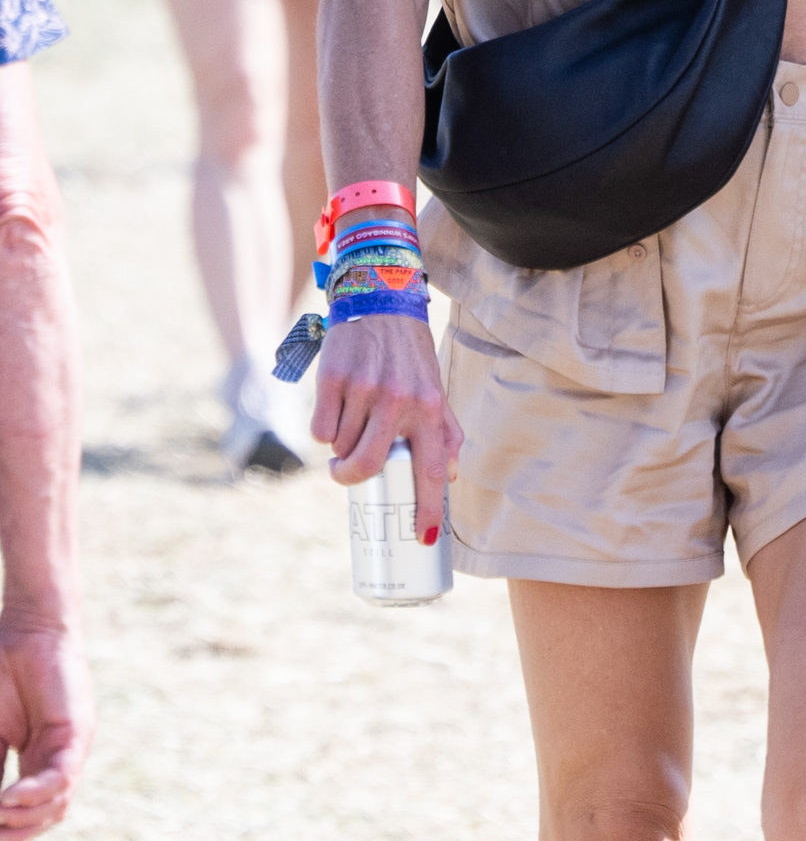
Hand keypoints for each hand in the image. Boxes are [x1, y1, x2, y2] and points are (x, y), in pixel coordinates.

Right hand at [0, 615, 93, 840]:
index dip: (4, 835)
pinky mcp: (77, 733)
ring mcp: (69, 749)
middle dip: (13, 837)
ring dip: (23, 821)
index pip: (24, 812)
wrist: (26, 629)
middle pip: (42, 817)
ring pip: (56, 805)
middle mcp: (57, 761)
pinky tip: (9, 799)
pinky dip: (36, 793)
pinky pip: (61, 776)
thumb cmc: (3, 672)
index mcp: (35, 761)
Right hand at [311, 313, 459, 542]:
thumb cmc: (410, 357)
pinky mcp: (334, 379)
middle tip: (346, 473)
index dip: (426, 508)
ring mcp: (365, 390)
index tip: (420, 538)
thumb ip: (446, 432)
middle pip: (368, 466)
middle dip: (351, 478)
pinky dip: (322, 427)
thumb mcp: (435, 390)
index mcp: (429, 410)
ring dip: (339, 445)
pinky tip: (334, 405)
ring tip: (350, 420)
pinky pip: (320, 427)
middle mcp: (399, 402)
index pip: (431, 471)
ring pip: (340, 446)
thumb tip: (451, 476)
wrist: (382, 302)